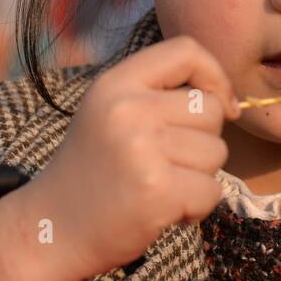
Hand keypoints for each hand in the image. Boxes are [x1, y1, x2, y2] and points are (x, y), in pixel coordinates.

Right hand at [24, 35, 239, 280]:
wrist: (52, 229)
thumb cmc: (95, 172)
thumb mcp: (113, 114)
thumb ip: (160, 96)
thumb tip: (228, 102)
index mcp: (116, 83)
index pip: (187, 51)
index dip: (215, 76)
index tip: (218, 107)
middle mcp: (127, 108)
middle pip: (210, 108)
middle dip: (202, 140)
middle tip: (165, 164)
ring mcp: (142, 149)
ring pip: (216, 152)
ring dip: (199, 177)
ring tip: (159, 186)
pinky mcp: (157, 190)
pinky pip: (211, 191)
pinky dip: (196, 208)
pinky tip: (163, 211)